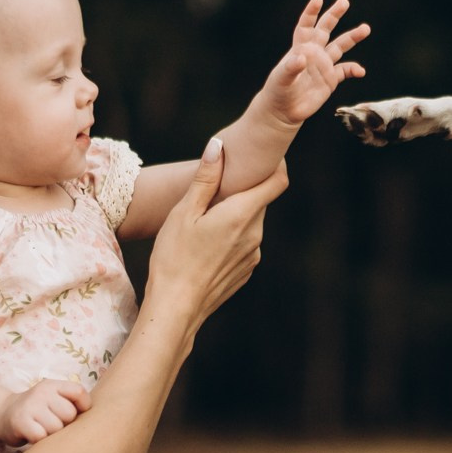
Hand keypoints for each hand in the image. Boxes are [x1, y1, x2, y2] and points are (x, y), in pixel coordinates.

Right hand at [0, 379, 90, 443]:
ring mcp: (30, 406)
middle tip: (53, 424)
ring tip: (42, 430)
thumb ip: (71, 403)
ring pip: (56, 427)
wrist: (3, 414)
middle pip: (69, 413)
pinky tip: (33, 436)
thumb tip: (98, 421)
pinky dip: (39, 441)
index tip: (76, 414)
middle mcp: (41, 392)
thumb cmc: (37, 411)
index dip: (83, 406)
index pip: (79, 392)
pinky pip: (41, 436)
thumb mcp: (52, 399)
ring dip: (51, 434)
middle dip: (64, 424)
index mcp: (53, 385)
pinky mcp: (20, 422)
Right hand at [145, 136, 287, 328]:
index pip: (277, 181)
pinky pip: (245, 244)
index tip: (258, 158)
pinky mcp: (246, 271)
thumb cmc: (174, 256)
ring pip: (251, 223)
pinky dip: (232, 237)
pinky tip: (207, 246)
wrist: (176, 306)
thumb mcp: (184, 212)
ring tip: (205, 221)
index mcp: (242, 214)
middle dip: (243, 192)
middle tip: (215, 189)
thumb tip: (218, 146)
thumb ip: (205, 178)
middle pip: (259, 201)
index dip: (273, 165)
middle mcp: (255, 234)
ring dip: (236, 216)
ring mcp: (253, 255)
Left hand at [256, 0, 369, 127]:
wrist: (284, 110)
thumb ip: (291, 68)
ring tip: (365, 28)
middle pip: (326, 29)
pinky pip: (346, 70)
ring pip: (340, 46)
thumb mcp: (281, 79)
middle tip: (344, 2)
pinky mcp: (330, 79)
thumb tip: (301, 57)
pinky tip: (360, 71)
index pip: (306, 26)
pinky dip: (354, 69)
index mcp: (300, 48)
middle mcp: (314, 52)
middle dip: (334, 15)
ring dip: (352, 37)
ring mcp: (323, 65)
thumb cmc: (278, 91)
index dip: (311, 12)